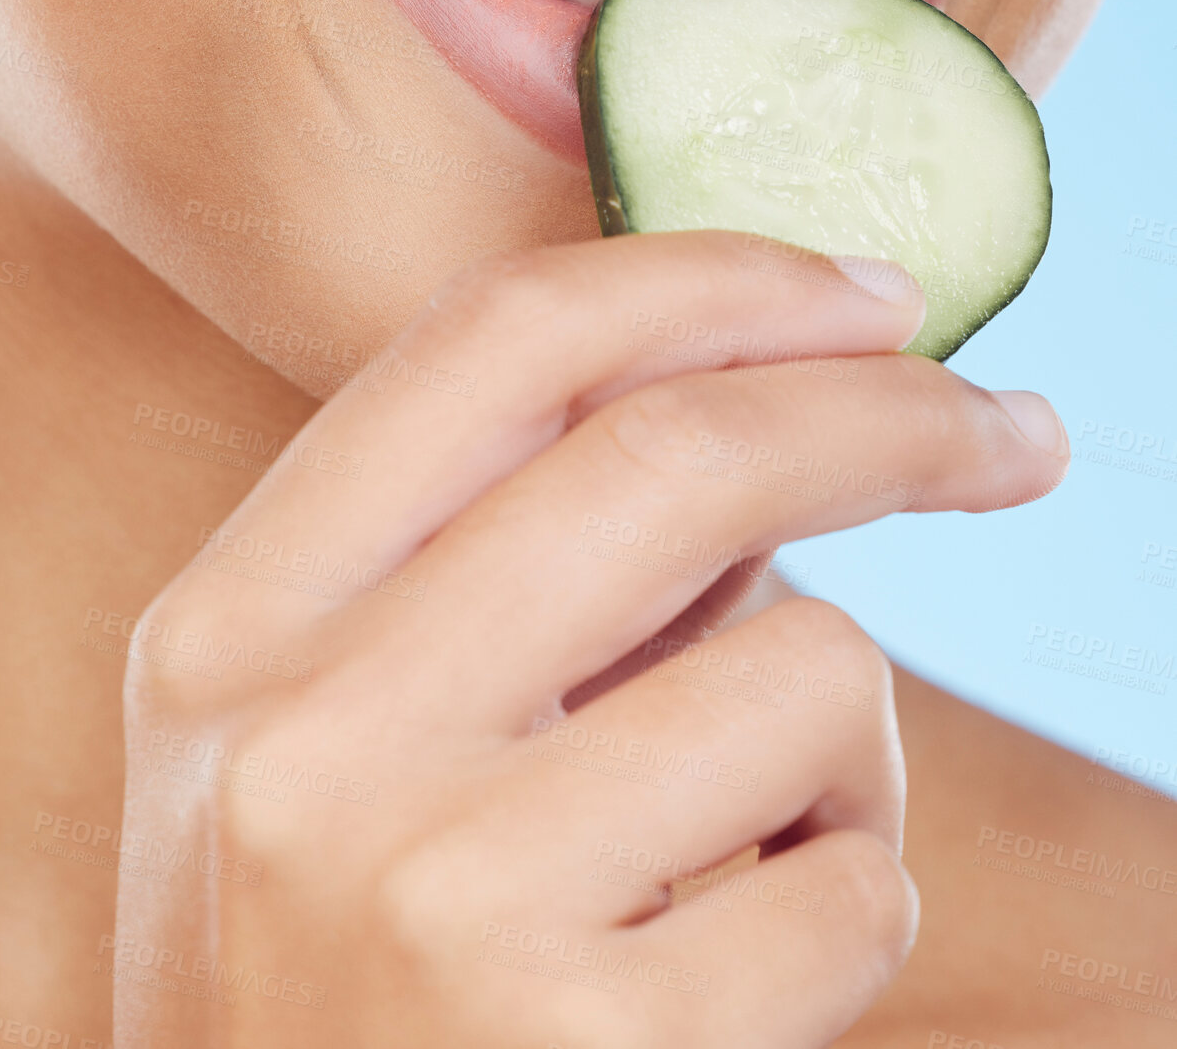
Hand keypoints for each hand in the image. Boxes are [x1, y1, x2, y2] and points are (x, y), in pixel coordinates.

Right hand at [114, 231, 1067, 1046]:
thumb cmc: (336, 978)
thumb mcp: (324, 744)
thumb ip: (489, 568)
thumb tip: (779, 410)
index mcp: (237, 622)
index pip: (499, 343)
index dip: (712, 276)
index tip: (869, 295)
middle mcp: (307, 734)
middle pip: (679, 452)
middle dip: (893, 417)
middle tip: (1012, 435)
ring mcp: (429, 894)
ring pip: (808, 666)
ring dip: (850, 741)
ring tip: (761, 837)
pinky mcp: (572, 1046)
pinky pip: (850, 890)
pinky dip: (849, 906)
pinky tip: (739, 980)